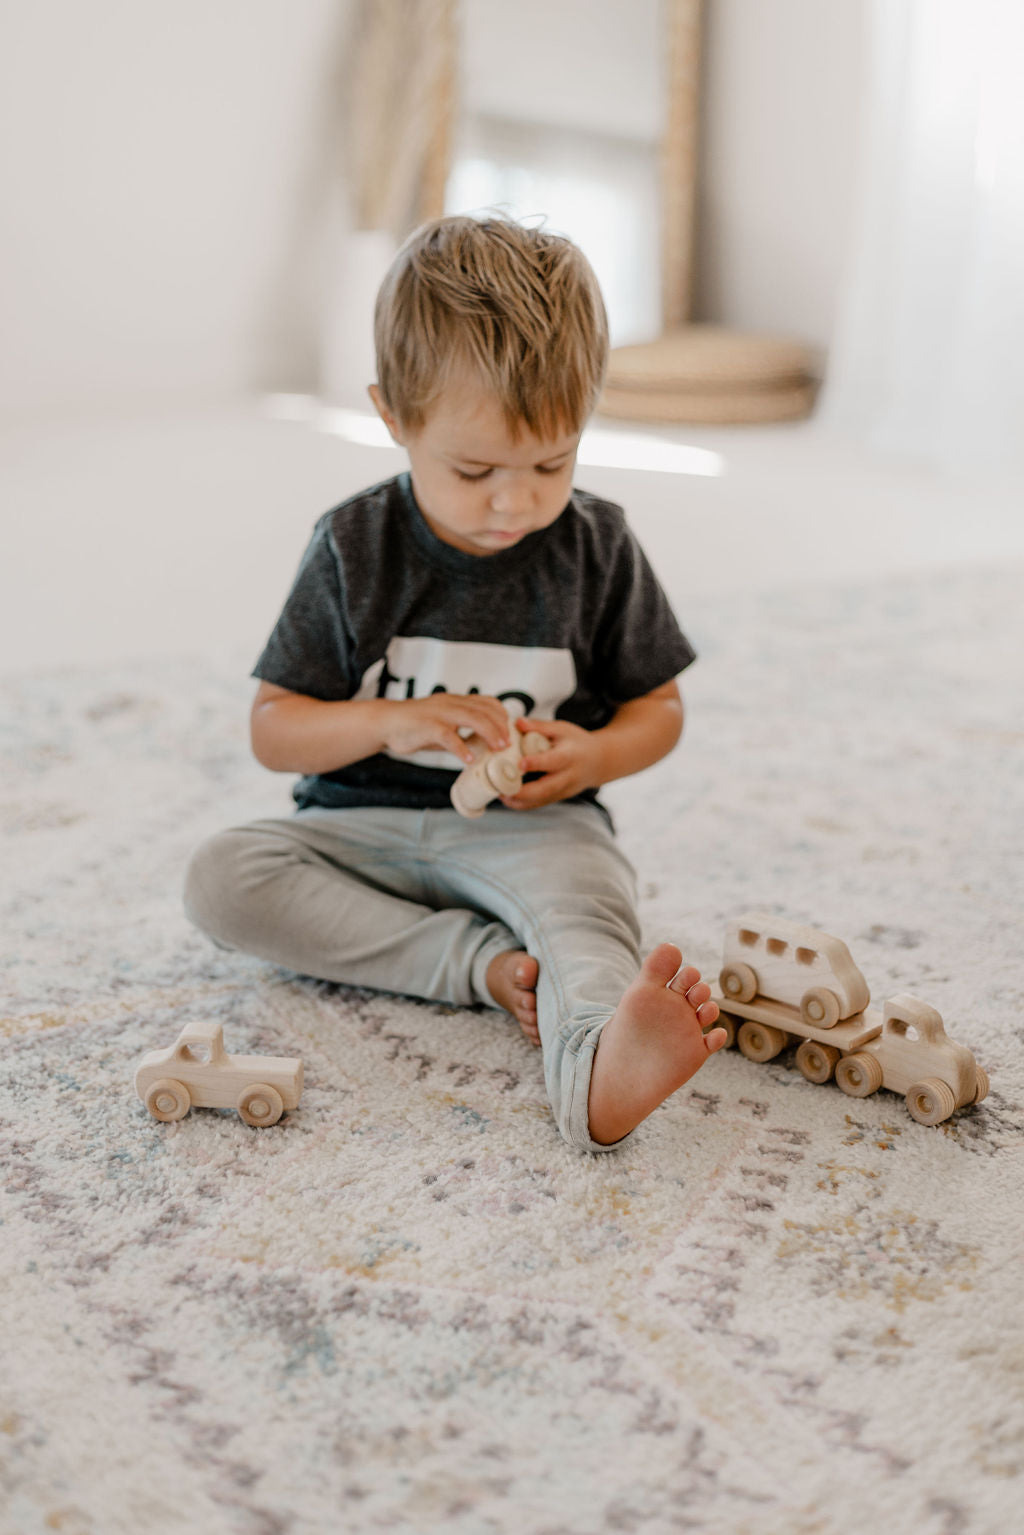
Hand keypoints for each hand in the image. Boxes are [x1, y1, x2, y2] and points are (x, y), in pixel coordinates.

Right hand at [379, 694, 511, 763]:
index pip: (487, 702)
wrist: (386, 722)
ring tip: (498, 749)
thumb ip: (460, 732)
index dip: (502, 715)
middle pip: (484, 710)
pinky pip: (448, 737)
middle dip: (500, 727)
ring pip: (472, 718)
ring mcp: (439, 713)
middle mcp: (450, 703)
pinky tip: (469, 760)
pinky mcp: (427, 726)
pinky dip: (461, 749)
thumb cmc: (415, 726)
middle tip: (508, 745)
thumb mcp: (442, 724)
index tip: (509, 731)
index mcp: (455, 701)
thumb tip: (481, 747)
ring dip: (489, 734)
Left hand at [500, 717, 606, 808]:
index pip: (553, 761)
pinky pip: (538, 804)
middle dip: (523, 792)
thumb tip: (517, 723)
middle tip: (501, 789)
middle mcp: (567, 776)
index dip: (536, 763)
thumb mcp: (562, 728)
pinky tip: (506, 797)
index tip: (520, 763)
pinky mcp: (558, 797)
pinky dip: (522, 803)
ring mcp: (563, 790)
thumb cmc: (577, 743)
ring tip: (498, 794)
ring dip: (518, 801)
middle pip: (546, 789)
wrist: (598, 762)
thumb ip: (539, 727)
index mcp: (569, 756)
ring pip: (540, 801)